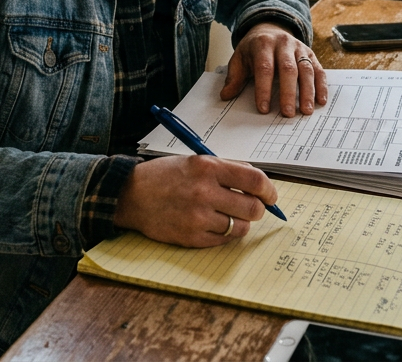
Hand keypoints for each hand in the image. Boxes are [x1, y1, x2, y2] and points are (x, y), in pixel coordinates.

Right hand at [114, 155, 277, 246]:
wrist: (131, 195)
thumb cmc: (166, 176)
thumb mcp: (197, 161)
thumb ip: (228, 170)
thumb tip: (260, 185)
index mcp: (208, 168)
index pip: (255, 181)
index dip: (269, 190)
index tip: (270, 195)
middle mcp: (204, 192)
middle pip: (253, 208)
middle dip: (258, 209)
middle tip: (253, 208)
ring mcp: (197, 217)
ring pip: (241, 227)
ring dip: (241, 223)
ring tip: (229, 216)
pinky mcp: (191, 237)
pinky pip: (224, 240)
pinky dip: (225, 234)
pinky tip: (215, 224)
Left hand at [221, 22, 327, 116]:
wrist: (270, 28)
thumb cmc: (254, 48)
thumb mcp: (239, 58)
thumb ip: (234, 77)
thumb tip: (226, 95)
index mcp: (263, 44)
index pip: (264, 68)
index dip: (264, 89)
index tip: (263, 108)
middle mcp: (283, 44)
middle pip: (288, 69)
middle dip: (288, 93)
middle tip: (288, 113)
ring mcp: (299, 48)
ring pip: (306, 70)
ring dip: (307, 92)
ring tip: (306, 111)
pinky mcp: (310, 54)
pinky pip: (318, 69)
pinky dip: (321, 86)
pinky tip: (320, 100)